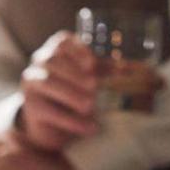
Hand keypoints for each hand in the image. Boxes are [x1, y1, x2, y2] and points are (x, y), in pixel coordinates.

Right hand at [16, 30, 101, 151]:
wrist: (51, 124)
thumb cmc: (75, 94)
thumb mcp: (92, 80)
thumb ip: (109, 73)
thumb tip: (140, 73)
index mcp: (56, 50)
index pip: (63, 42)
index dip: (78, 50)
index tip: (92, 63)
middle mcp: (40, 63)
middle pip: (54, 61)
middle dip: (75, 74)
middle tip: (94, 86)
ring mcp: (32, 84)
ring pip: (47, 82)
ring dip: (71, 94)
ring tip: (90, 106)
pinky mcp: (30, 107)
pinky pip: (48, 110)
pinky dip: (70, 120)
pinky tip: (89, 127)